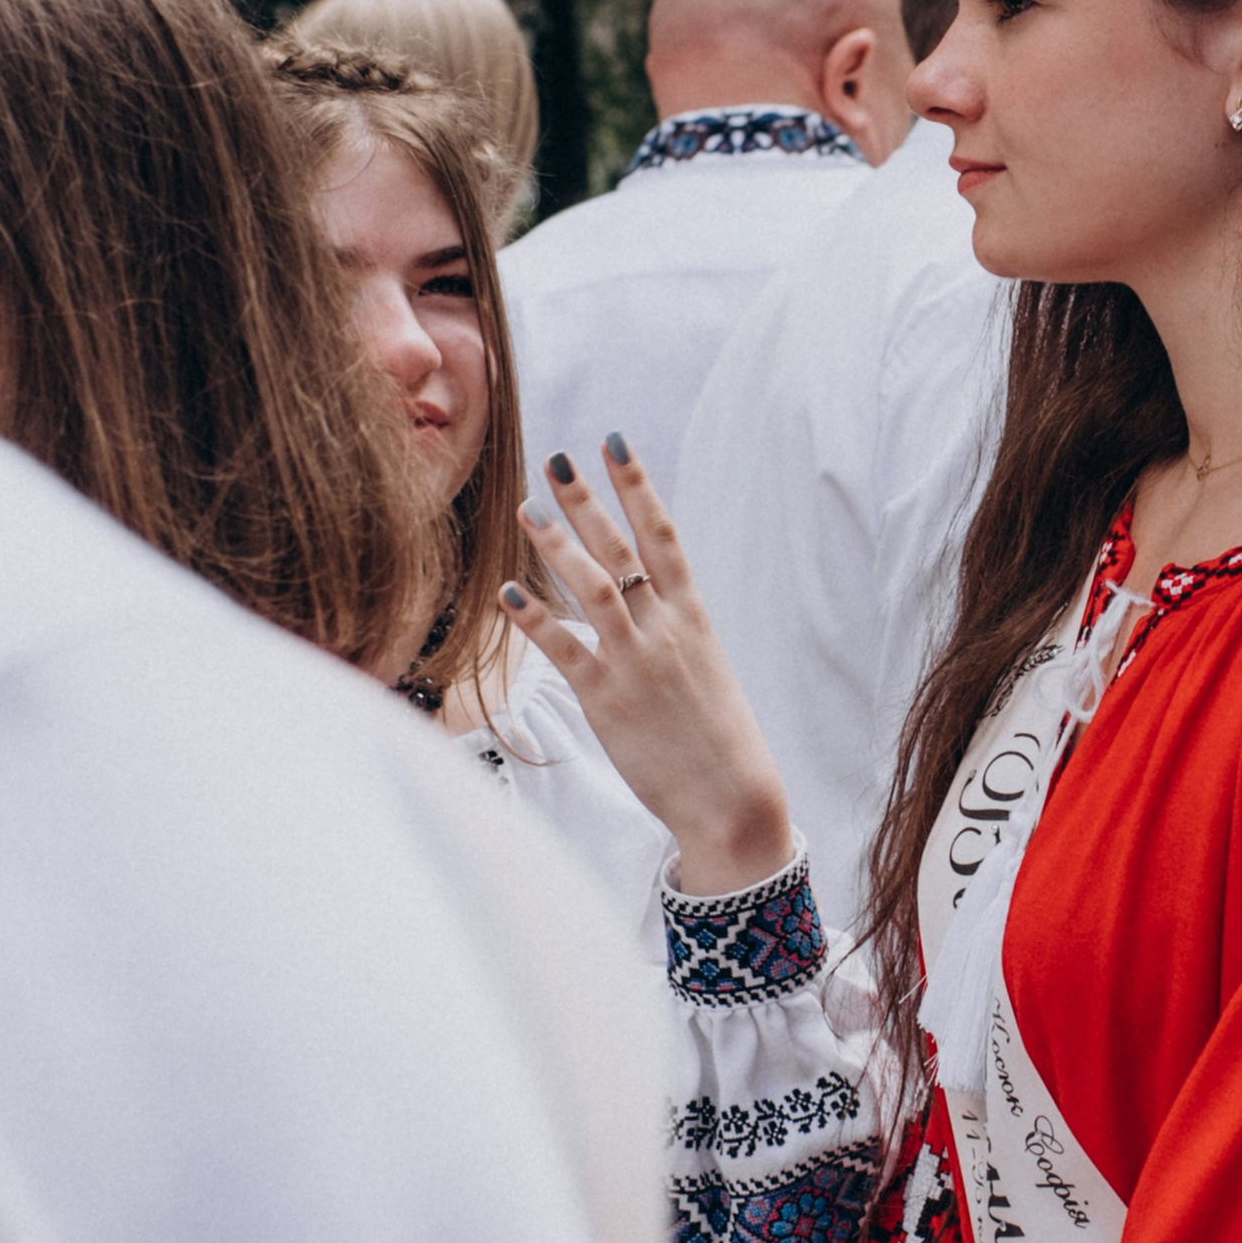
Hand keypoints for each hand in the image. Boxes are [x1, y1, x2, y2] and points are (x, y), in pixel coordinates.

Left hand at [501, 440, 796, 895]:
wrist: (733, 799)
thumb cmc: (718, 740)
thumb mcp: (705, 671)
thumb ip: (672, 634)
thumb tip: (645, 607)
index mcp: (693, 618)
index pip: (663, 534)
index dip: (637, 485)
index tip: (614, 443)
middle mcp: (664, 629)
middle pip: (621, 549)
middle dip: (588, 500)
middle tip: (558, 459)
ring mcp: (636, 661)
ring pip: (593, 587)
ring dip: (558, 545)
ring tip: (529, 508)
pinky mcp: (607, 699)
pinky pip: (566, 649)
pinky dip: (536, 619)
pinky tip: (509, 594)